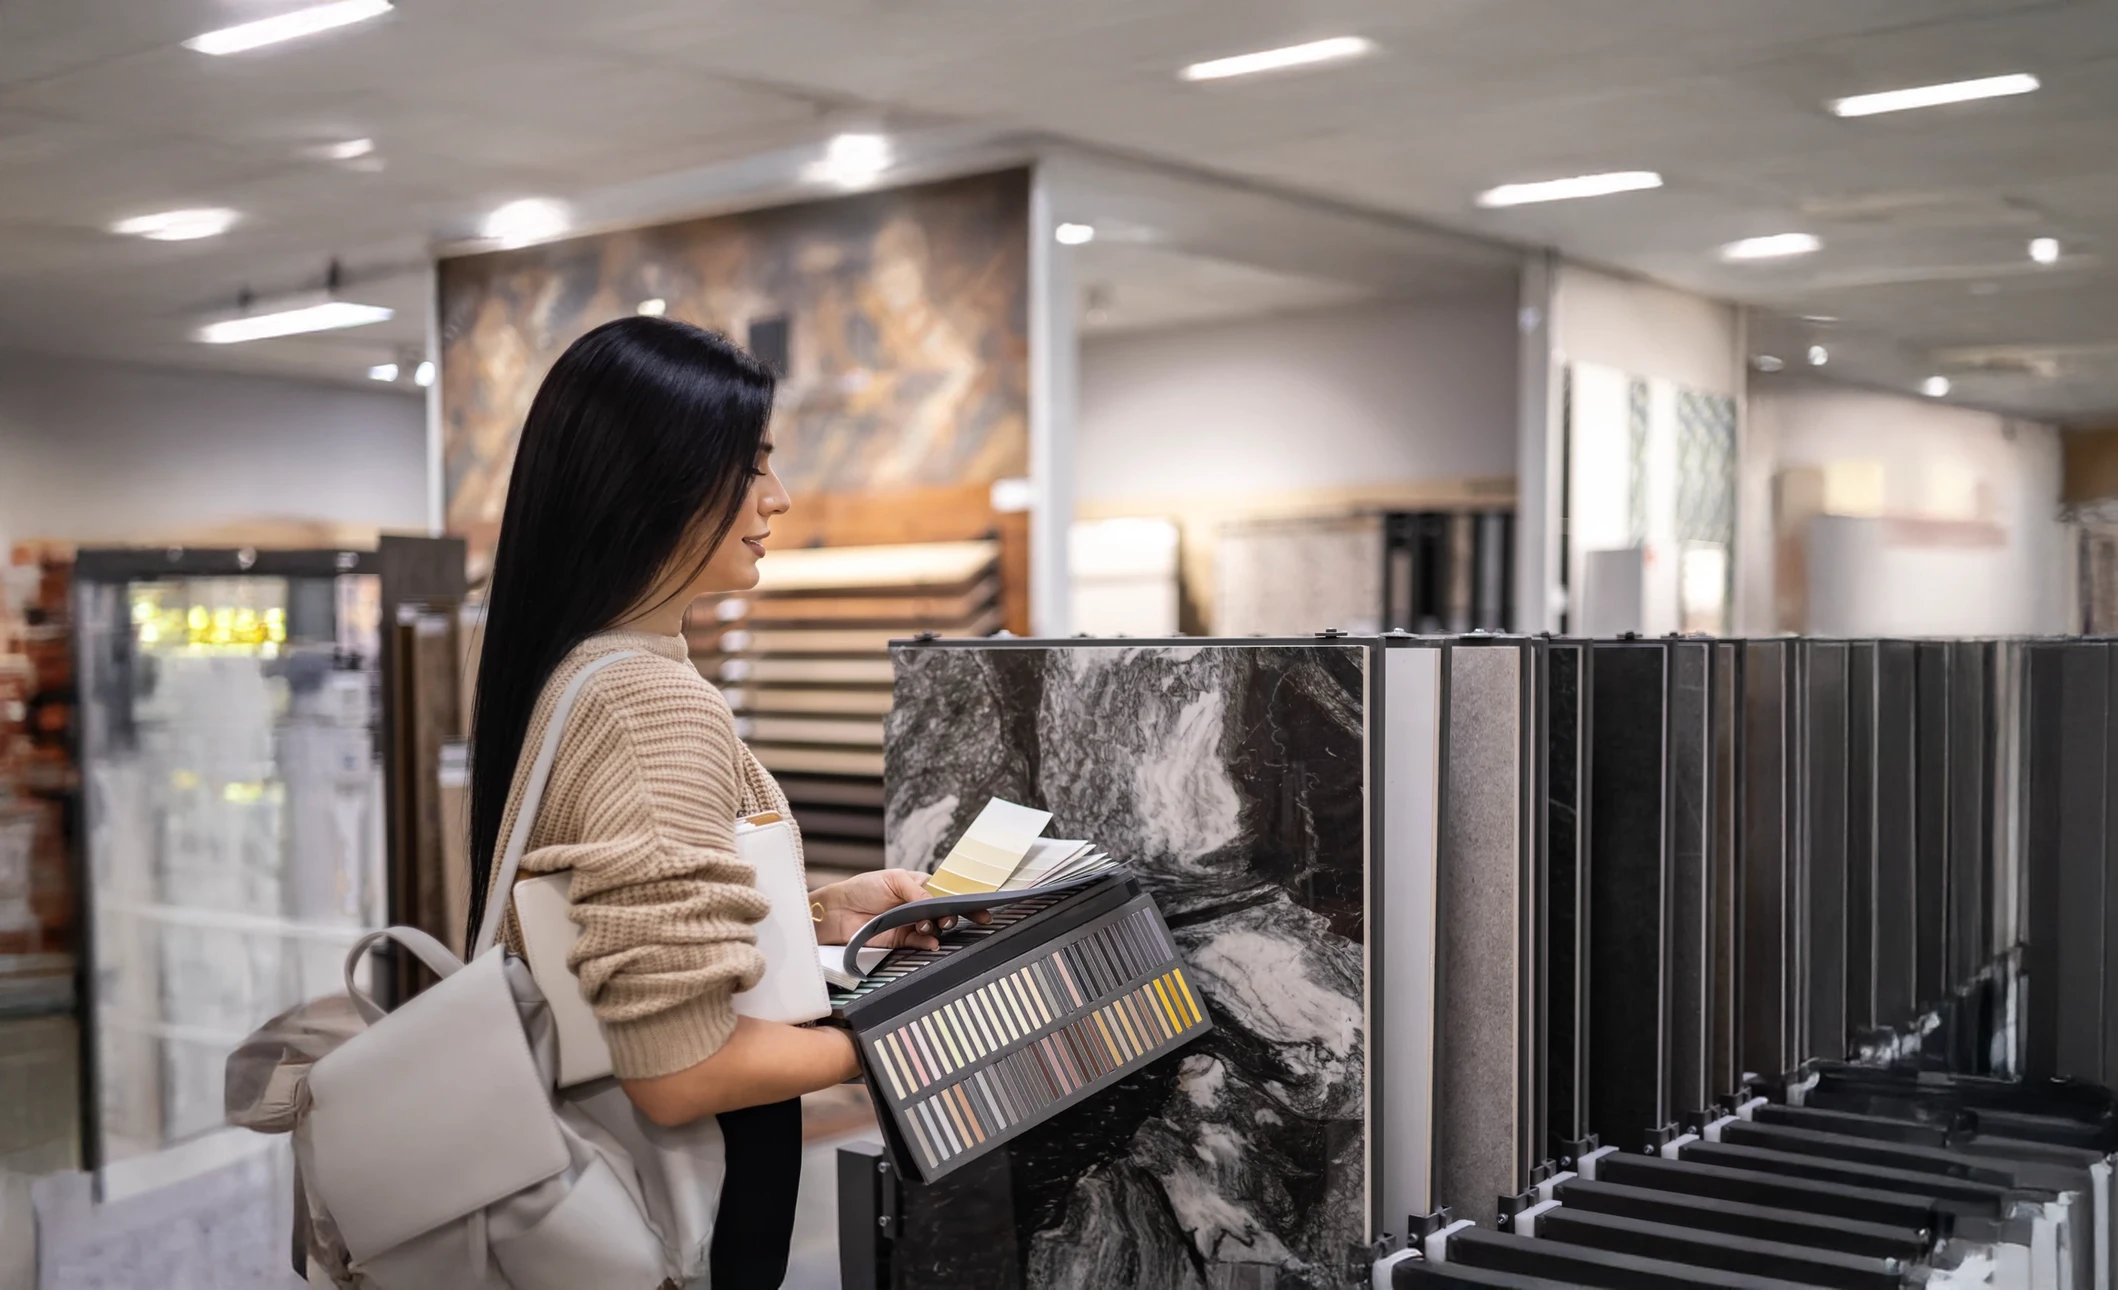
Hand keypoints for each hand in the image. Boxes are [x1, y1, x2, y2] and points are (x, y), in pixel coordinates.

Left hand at [808, 869, 991, 949]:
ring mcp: (911, 924)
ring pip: (935, 929)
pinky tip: (932, 942)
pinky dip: (929, 944)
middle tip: (953, 917)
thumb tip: (935, 903)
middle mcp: (919, 906)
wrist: (837, 911)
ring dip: (939, 928)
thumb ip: (918, 891)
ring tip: (935, 925)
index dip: (965, 899)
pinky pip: (921, 944)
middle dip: (955, 915)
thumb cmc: (863, 887)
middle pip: (946, 912)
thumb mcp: (893, 880)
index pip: (948, 892)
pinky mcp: (902, 940)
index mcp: (921, 886)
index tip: (981, 905)